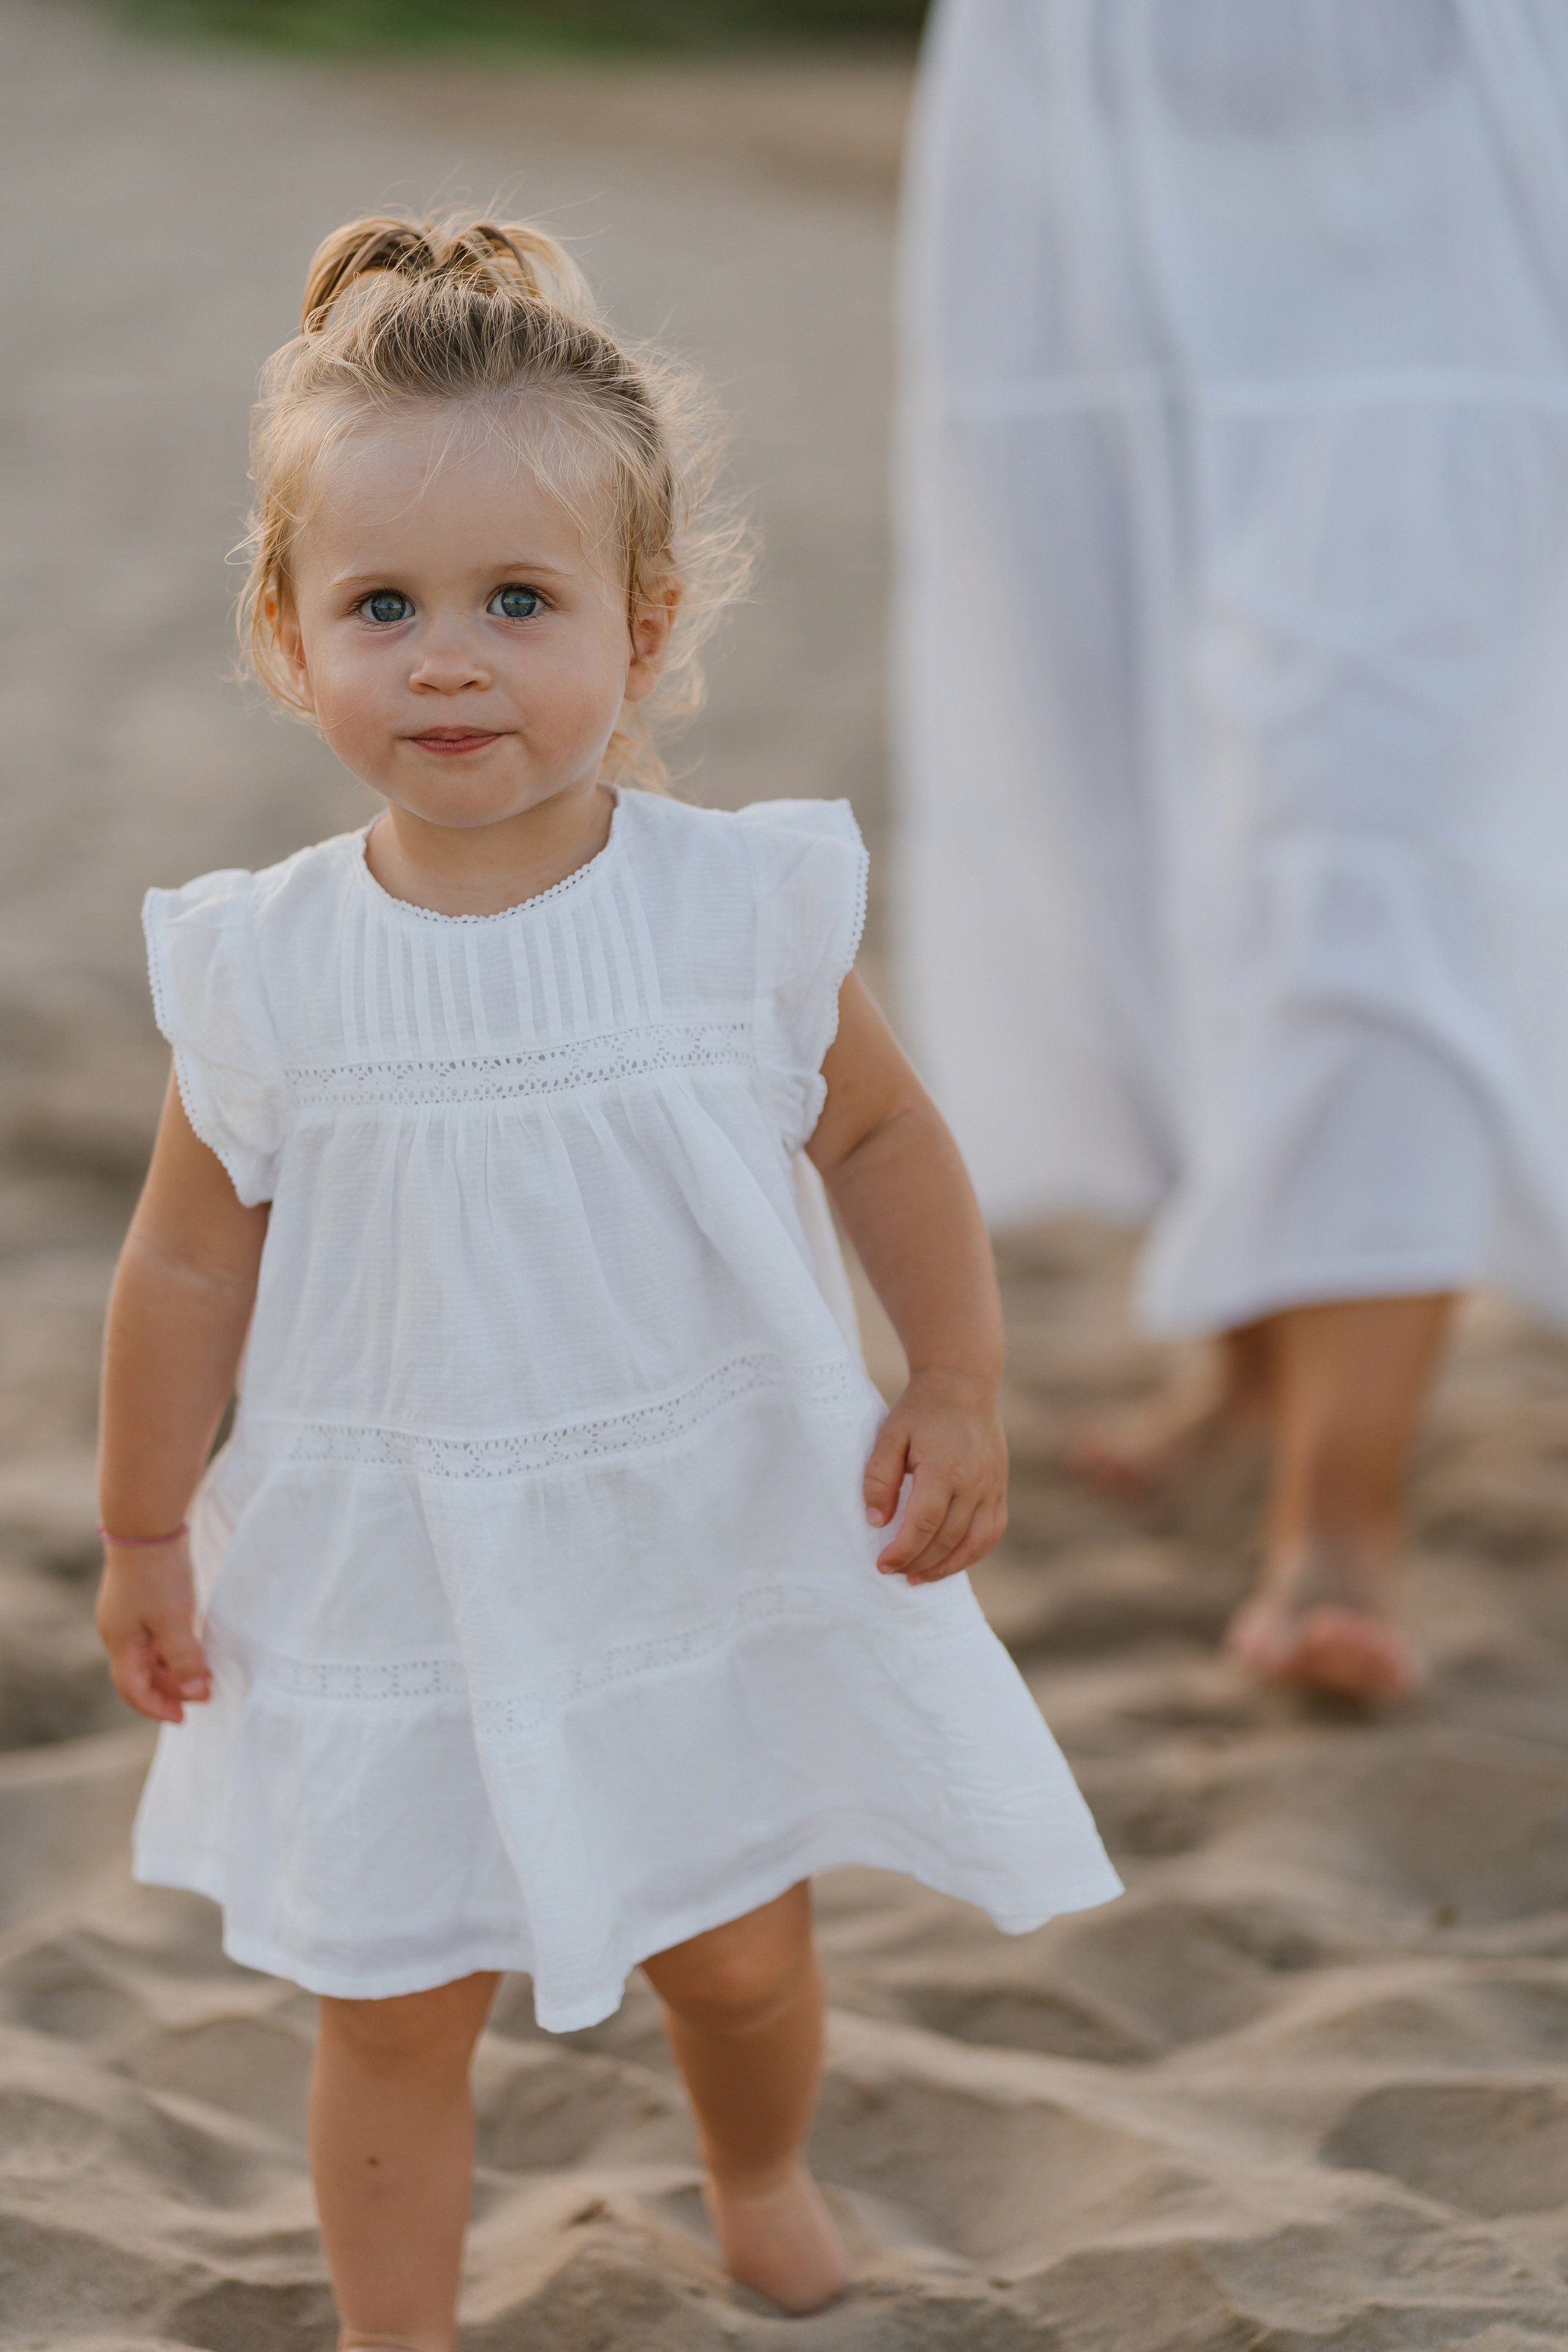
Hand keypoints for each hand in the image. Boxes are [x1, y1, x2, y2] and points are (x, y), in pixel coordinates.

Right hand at [95, 1536, 210, 1722]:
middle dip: (171, 1690)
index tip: (183, 1717)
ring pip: (152, 1656)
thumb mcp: (173, 1621)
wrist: (147, 1526)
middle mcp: (121, 1633)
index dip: (157, 1707)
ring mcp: (131, 1617)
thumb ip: (184, 1658)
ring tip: (205, 1677)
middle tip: (204, 1696)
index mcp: (120, 1642)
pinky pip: (158, 1637)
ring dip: (175, 1670)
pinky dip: (175, 1649)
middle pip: (142, 1675)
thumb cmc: (156, 1575)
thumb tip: (196, 1693)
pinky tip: (196, 1650)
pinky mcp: (145, 1602)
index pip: (133, 1689)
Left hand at [863, 1369, 1007, 1582]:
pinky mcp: (1000, 1488)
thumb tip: (877, 1522)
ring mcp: (992, 1486)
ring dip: (947, 1566)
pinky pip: (992, 1532)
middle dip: (918, 1563)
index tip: (882, 1564)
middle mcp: (974, 1482)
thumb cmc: (920, 1411)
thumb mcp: (889, 1436)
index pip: (924, 1524)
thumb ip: (879, 1479)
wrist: (962, 1384)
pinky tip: (950, 1561)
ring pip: (975, 1543)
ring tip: (919, 1577)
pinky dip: (972, 1553)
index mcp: (944, 1469)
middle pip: (948, 1539)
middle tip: (894, 1571)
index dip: (902, 1551)